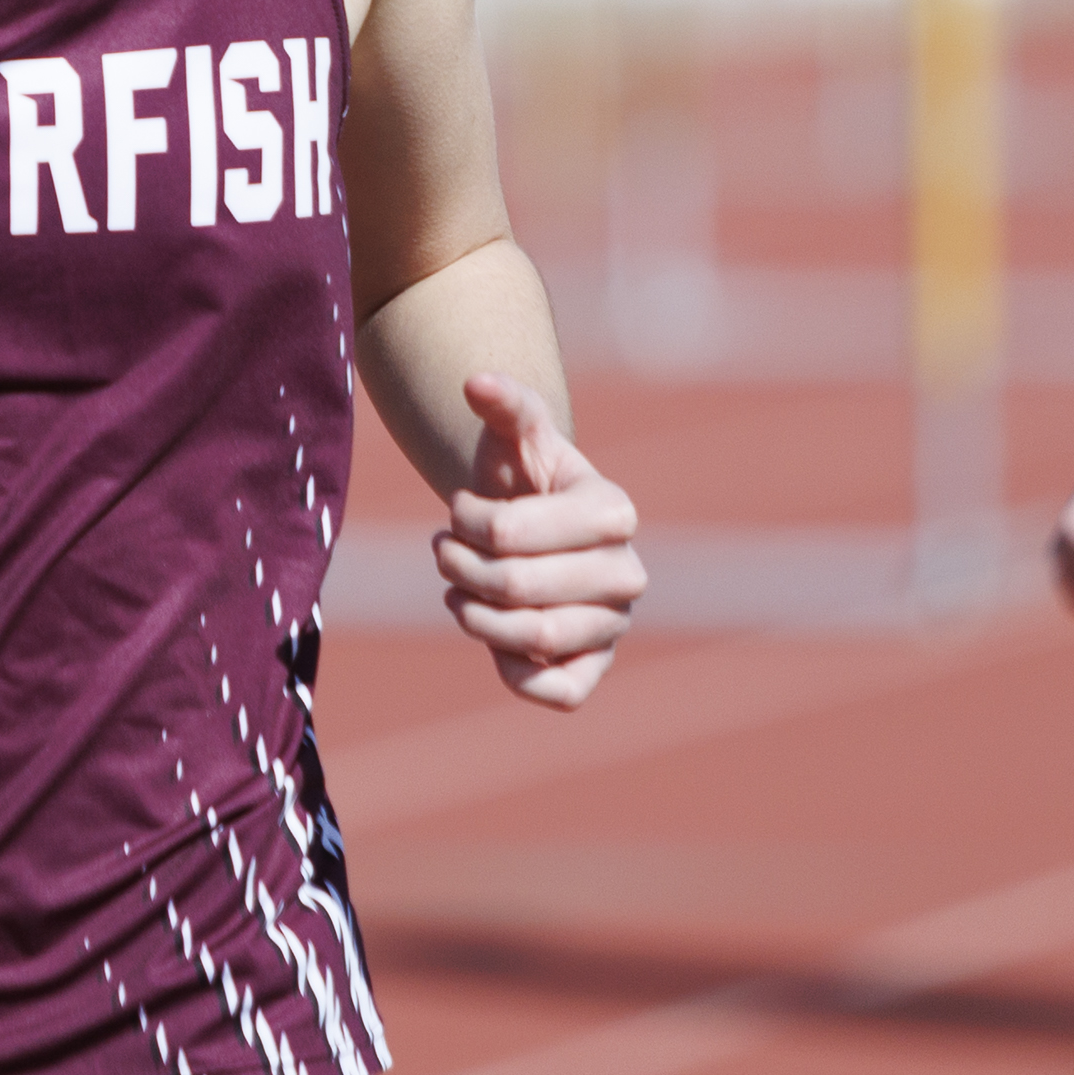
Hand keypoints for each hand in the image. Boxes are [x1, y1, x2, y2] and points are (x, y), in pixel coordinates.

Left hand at [434, 372, 644, 709]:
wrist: (534, 529)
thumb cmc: (522, 478)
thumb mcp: (515, 436)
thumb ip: (504, 404)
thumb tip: (476, 382)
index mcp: (613, 509)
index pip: (510, 529)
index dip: (465, 522)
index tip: (458, 510)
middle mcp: (627, 571)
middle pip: (518, 588)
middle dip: (462, 570)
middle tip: (446, 554)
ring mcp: (615, 623)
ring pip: (536, 640)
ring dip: (476, 617)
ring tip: (458, 592)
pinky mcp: (596, 668)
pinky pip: (562, 692)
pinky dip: (518, 674)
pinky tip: (495, 641)